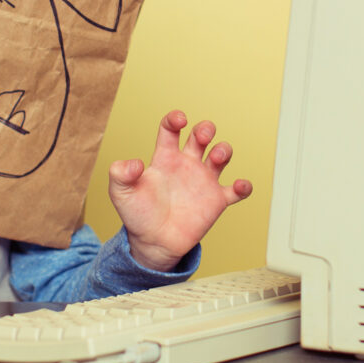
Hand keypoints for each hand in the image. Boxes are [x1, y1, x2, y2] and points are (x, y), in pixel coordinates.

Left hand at [108, 110, 251, 271]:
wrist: (153, 243)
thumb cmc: (138, 215)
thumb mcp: (121, 193)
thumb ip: (120, 174)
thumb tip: (134, 163)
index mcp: (165, 158)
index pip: (171, 129)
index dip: (175, 119)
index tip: (180, 120)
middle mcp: (186, 165)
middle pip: (200, 136)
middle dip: (205, 129)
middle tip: (203, 136)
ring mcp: (203, 181)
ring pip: (221, 156)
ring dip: (223, 150)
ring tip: (217, 158)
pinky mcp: (216, 201)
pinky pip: (236, 191)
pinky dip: (243, 186)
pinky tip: (240, 185)